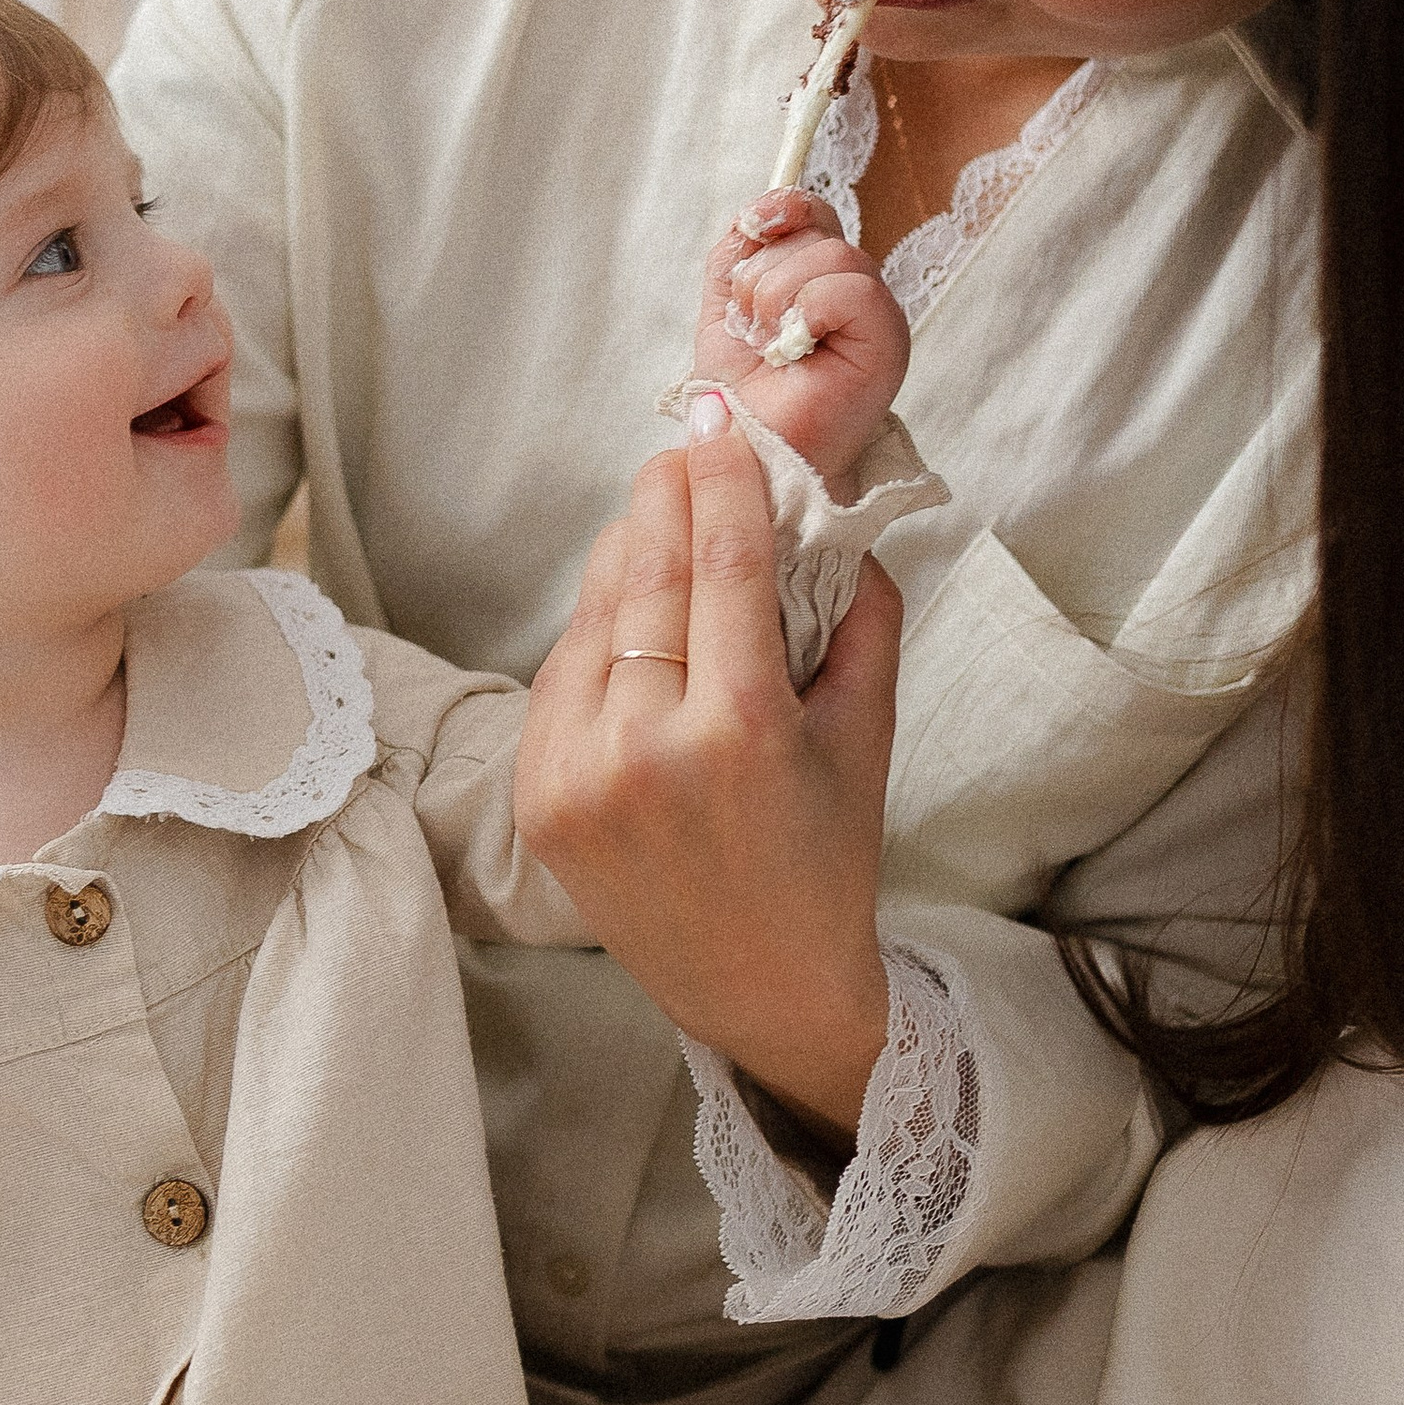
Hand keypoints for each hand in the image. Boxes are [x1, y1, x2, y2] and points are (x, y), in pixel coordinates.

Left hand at [515, 409, 901, 1145]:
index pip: (721, 567)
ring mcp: (575, 775)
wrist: (755, 986)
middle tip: (683, 444)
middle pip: (646, 576)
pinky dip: (598, 629)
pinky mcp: (536, 794)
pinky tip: (633, 609)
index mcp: (739, 734)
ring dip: (629, 555)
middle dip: (665, 496)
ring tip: (662, 518)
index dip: (720, 479)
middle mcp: (644, 751)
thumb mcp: (867, 736)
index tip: (717, 419)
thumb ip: (858, 617)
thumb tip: (826, 516)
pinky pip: (562, 675)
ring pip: (594, 617)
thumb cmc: (825, 856)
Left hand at [688, 191, 907, 483]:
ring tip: (770, 347)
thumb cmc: (738, 392)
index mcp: (821, 280)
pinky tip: (793, 350)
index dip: (780, 208)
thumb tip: (757, 212)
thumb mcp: (724, 305)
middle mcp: (857, 294)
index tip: (751, 229)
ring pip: (833, 255)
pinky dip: (808, 311)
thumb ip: (739, 252)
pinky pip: (851, 290)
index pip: (814, 211)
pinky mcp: (887, 345)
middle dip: (763, 276)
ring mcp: (878, 318)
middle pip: (818, 231)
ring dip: (776, 299)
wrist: (741, 452)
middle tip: (753, 330)